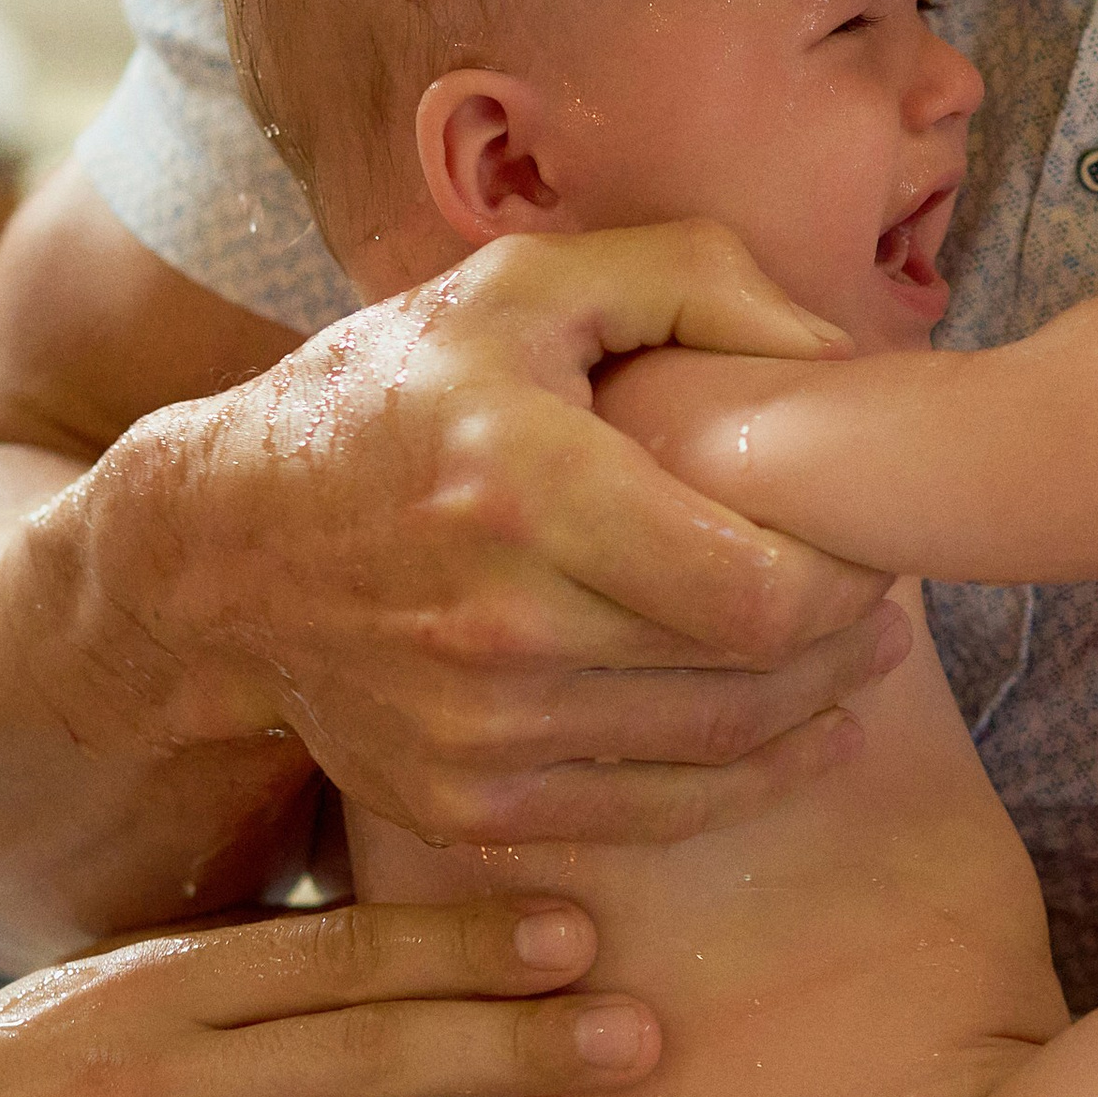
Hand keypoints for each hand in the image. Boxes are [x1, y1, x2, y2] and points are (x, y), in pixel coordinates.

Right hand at [0, 895, 648, 1096]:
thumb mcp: (102, 1016)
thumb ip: (241, 1008)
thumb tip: (420, 994)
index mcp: (153, 989)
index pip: (337, 951)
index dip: (466, 940)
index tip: (584, 931)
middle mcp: (156, 1087)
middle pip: (367, 1055)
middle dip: (517, 1048)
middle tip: (648, 1041)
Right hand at [75, 222, 907, 846]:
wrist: (215, 551)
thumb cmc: (389, 395)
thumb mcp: (524, 286)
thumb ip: (695, 280)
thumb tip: (838, 360)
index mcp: (522, 484)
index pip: (756, 583)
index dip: (847, 571)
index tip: (868, 530)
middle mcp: (499, 625)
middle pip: (752, 669)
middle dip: (847, 631)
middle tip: (882, 589)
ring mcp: (477, 732)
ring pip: (717, 748)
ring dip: (817, 707)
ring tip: (858, 654)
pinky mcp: (464, 805)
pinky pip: (653, 816)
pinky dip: (747, 780)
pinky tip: (801, 733)